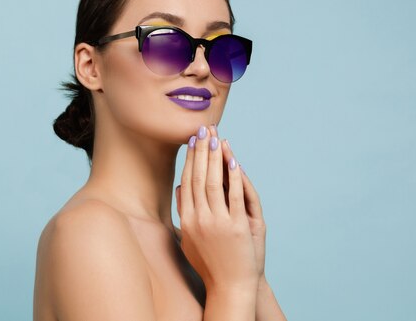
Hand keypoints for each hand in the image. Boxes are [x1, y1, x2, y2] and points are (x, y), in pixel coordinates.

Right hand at [175, 125, 259, 292]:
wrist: (228, 287)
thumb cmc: (209, 263)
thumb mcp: (188, 238)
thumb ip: (183, 211)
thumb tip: (179, 187)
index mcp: (186, 220)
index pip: (187, 182)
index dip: (190, 159)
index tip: (192, 141)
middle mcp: (198, 219)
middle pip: (199, 177)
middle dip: (201, 150)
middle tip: (204, 129)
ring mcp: (216, 223)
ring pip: (214, 183)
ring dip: (215, 158)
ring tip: (216, 137)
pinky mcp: (236, 227)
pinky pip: (234, 196)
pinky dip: (233, 177)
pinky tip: (233, 161)